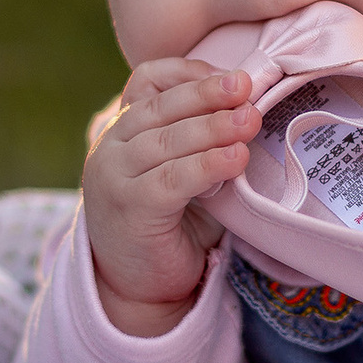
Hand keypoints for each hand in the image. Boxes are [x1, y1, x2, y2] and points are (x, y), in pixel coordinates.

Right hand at [84, 58, 259, 336]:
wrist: (139, 289)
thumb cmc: (172, 225)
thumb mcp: (187, 172)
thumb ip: (206, 142)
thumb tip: (250, 109)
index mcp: (122, 130)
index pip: (146, 82)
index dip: (187, 74)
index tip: (230, 76)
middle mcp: (110, 148)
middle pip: (160, 107)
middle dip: (208, 94)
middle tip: (247, 87)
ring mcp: (113, 177)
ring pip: (167, 142)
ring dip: (214, 128)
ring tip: (251, 120)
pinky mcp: (129, 208)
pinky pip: (172, 180)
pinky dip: (207, 165)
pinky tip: (236, 159)